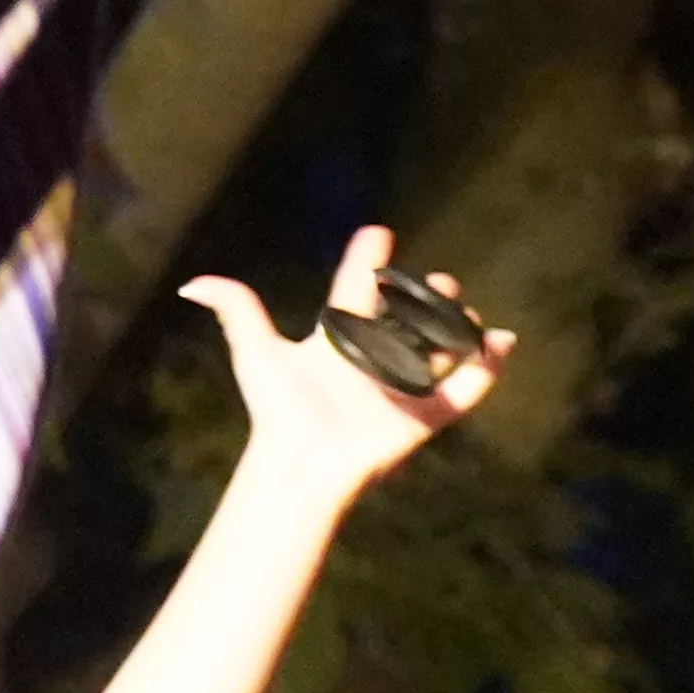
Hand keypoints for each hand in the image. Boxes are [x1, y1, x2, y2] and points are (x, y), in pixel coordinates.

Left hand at [179, 223, 497, 489]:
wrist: (302, 458)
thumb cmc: (277, 408)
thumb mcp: (256, 351)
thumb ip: (237, 311)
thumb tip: (191, 284)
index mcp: (337, 340)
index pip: (355, 292)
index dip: (365, 263)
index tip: (378, 234)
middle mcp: (372, 360)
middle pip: (405, 321)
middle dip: (423, 298)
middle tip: (440, 280)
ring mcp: (401, 388)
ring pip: (438, 351)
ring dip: (456, 329)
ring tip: (466, 309)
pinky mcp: (425, 417)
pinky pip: (464, 390)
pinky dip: (487, 368)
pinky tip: (502, 343)